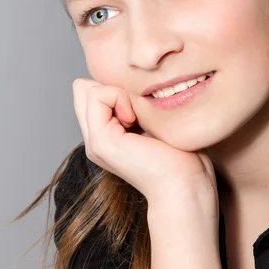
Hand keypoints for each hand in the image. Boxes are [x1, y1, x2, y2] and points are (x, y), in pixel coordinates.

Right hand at [72, 78, 218, 226]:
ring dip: (117, 93)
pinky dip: (118, 97)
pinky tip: (135, 120)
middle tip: (136, 113)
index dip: (114, 89)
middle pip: (83, 89)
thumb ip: (133, 104)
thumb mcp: (153, 120)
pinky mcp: (100, 141)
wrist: (185, 185)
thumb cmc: (183, 155)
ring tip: (137, 119)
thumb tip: (121, 83)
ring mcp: (94, 142)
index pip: (89, 91)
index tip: (140, 111)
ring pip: (87, 89)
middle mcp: (94, 140)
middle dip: (111, 88)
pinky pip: (97, 95)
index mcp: (105, 137)